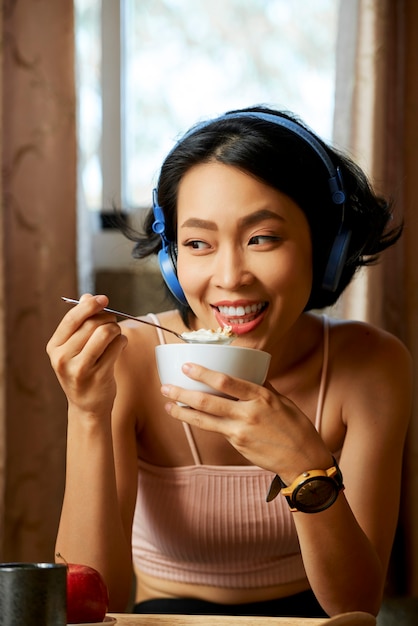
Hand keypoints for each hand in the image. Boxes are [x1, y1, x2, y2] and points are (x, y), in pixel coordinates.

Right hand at [46, 294, 126, 418]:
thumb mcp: (74, 348)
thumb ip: (80, 323)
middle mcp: (63, 358)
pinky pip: (117, 346)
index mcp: (54, 347)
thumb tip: (87, 296)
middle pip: (92, 323)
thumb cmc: (82, 371)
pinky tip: (120, 346)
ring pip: (106, 332)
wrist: (87, 406)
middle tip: (112, 324)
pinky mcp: (99, 376)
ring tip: (116, 335)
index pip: (72, 318)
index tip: (103, 299)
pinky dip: (123, 341)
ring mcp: (80, 368)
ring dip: (116, 329)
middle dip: (108, 319)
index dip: (90, 305)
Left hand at [161, 361, 331, 478]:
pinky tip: (190, 416)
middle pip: (208, 402)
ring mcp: (240, 432)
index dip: (203, 373)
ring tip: (167, 405)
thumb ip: (261, 387)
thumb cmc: (296, 427)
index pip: (226, 382)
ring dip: (182, 411)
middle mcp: (248, 414)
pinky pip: (216, 430)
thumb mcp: (281, 400)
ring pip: (205, 420)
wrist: (304, 461)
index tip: (186, 366)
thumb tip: (246, 372)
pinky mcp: (237, 445)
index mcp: (261, 397)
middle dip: (182, 392)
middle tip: (166, 386)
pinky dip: (201, 422)